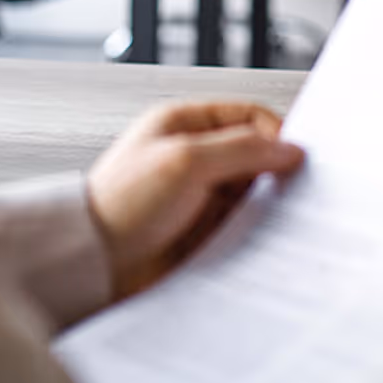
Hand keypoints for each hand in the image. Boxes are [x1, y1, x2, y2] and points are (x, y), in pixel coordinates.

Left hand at [87, 100, 303, 298]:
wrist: (89, 266)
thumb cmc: (120, 205)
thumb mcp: (186, 161)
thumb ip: (242, 149)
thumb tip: (289, 149)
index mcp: (183, 122)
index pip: (248, 116)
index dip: (274, 134)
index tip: (294, 159)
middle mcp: (191, 154)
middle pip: (252, 154)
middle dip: (270, 171)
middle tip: (289, 189)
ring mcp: (194, 193)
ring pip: (247, 191)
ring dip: (259, 204)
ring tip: (269, 218)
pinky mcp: (196, 229)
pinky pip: (237, 223)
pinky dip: (249, 229)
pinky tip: (253, 238)